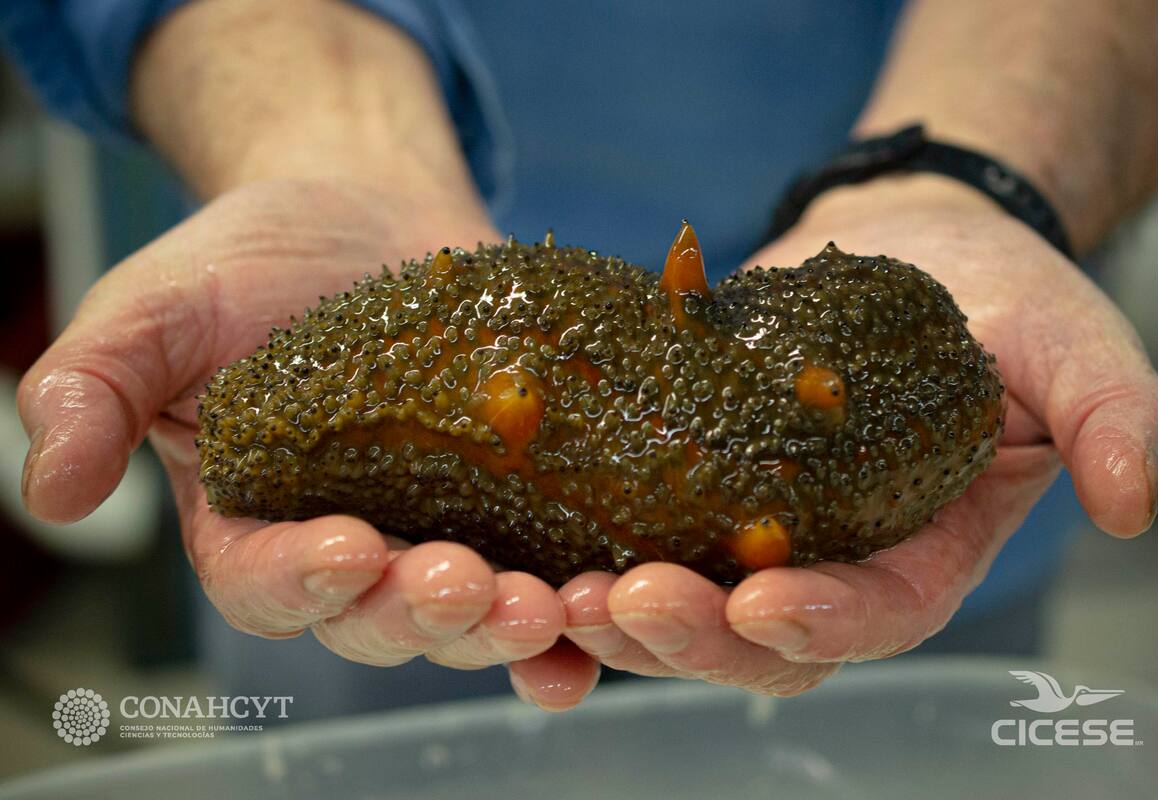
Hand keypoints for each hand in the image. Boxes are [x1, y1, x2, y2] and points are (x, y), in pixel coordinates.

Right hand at [18, 179, 598, 710]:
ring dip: (506, 625)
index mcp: (250, 523)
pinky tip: (599, 622)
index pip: (265, 581)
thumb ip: (92, 387)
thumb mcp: (157, 308)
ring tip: (549, 604)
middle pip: (378, 620)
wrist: (372, 212)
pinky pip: (542, 581)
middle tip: (466, 584)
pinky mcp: (515, 510)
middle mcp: (349, 550)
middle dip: (422, 611)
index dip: (303, 579)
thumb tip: (51, 490)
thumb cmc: (256, 259)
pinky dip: (570, 622)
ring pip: (468, 616)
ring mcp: (440, 534)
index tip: (347, 546)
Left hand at [558, 174, 1157, 693]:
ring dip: (622, 615)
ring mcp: (756, 530)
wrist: (905, 245)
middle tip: (625, 602)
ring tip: (560, 591)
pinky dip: (586, 548)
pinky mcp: (694, 485)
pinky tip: (534, 544)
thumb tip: (1132, 498)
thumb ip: (1110, 412)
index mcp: (924, 549)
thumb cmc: (993, 297)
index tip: (766, 601)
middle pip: (761, 638)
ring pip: (686, 606)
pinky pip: (638, 535)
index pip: (880, 613)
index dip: (825, 620)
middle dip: (694, 633)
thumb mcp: (1070, 341)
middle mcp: (834, 560)